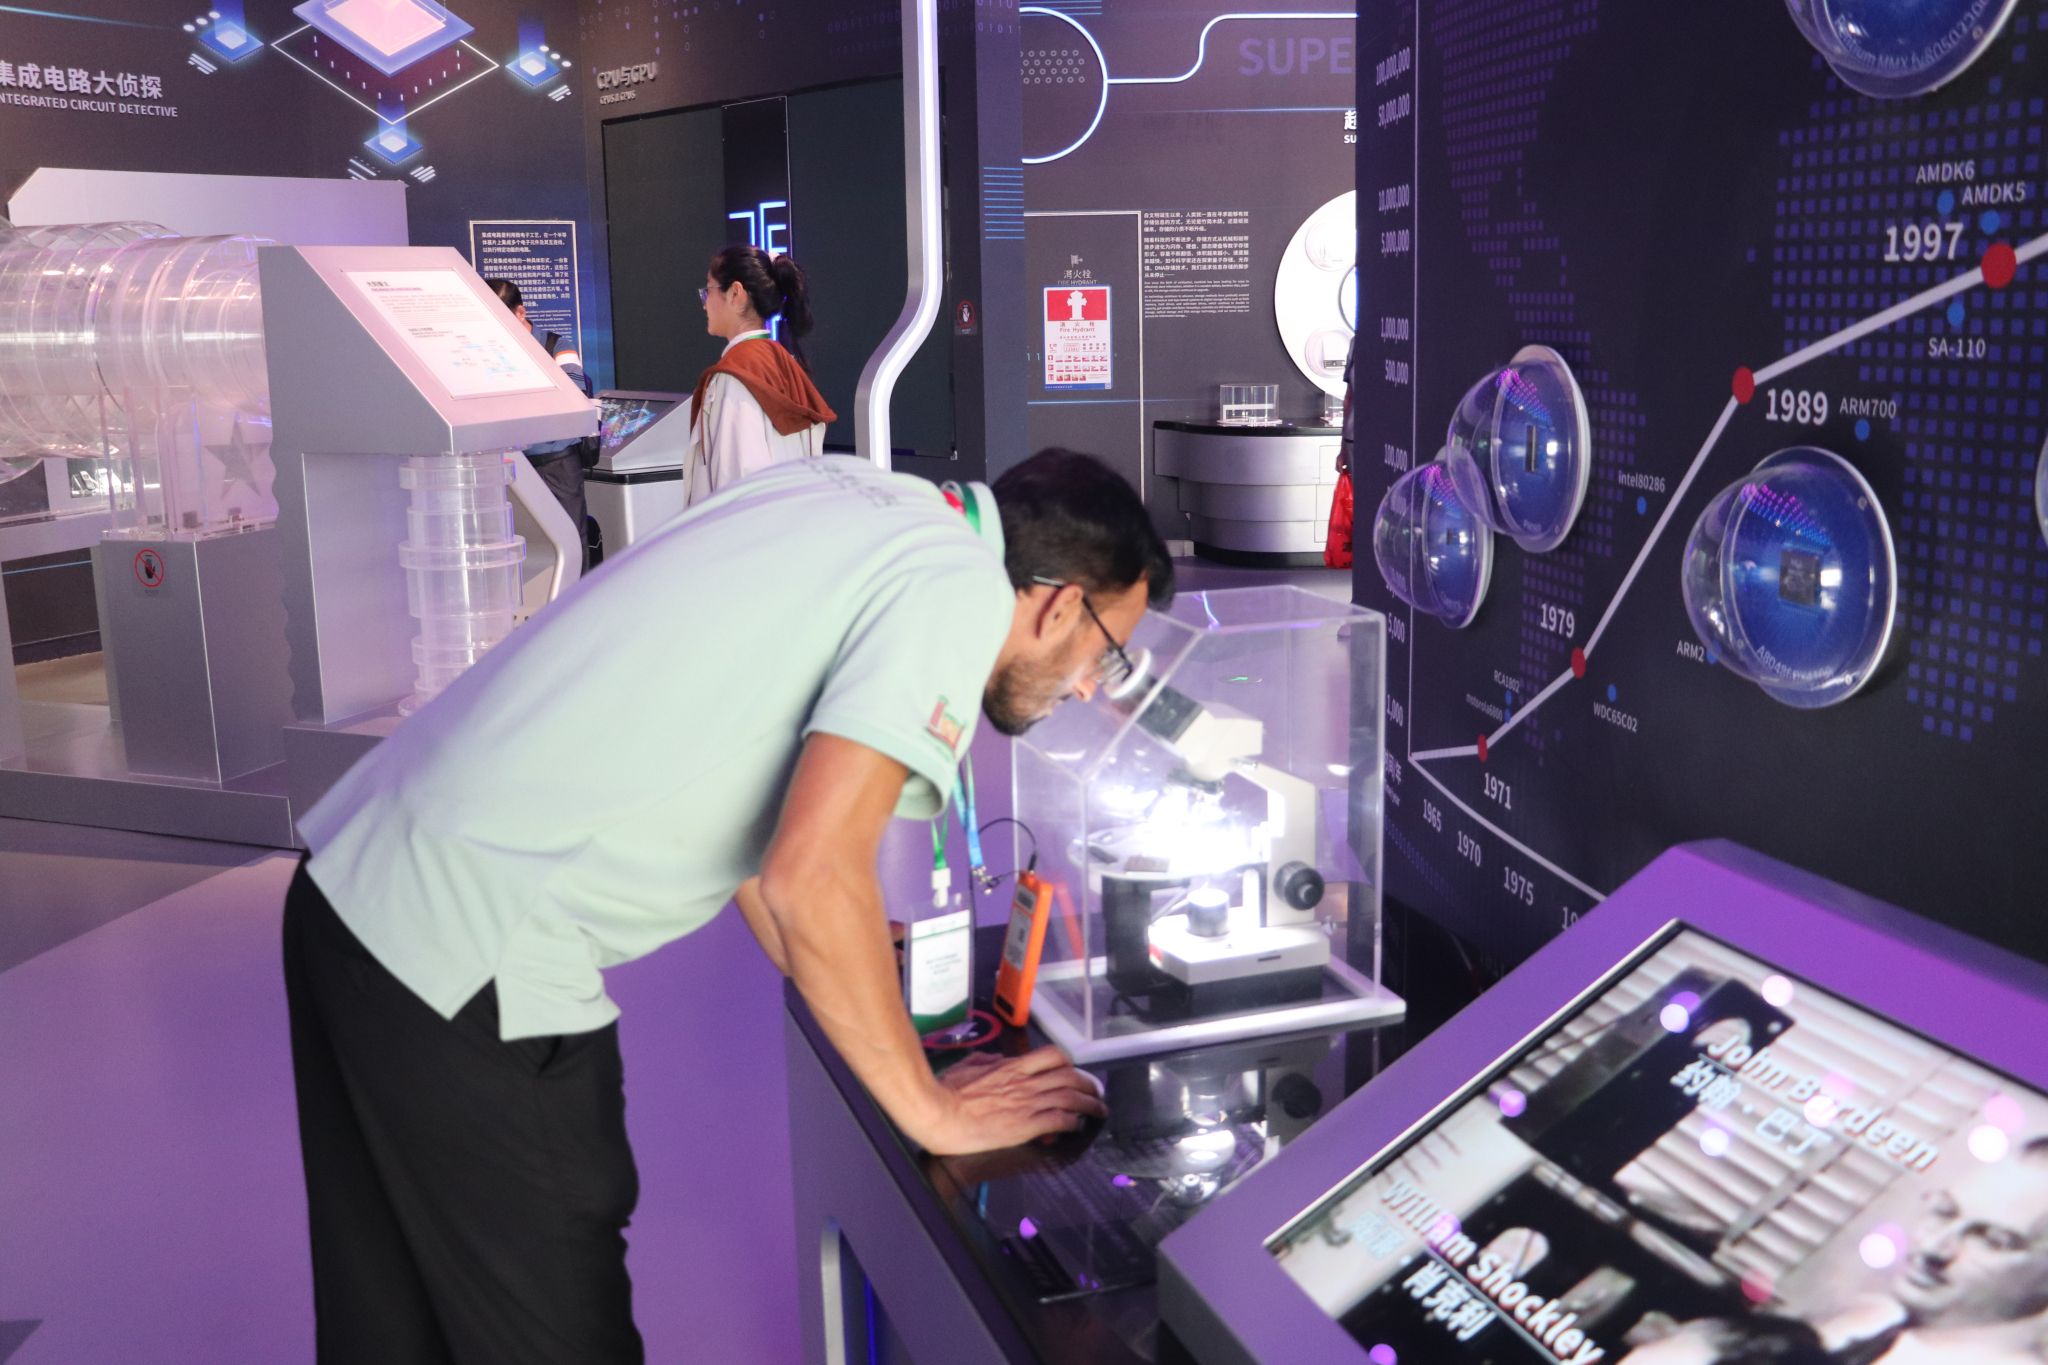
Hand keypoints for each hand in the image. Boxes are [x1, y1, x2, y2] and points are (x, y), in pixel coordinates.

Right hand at [918, 1046, 1106, 1154]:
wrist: (939, 1112)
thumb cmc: (947, 1091)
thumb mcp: (966, 1065)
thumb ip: (984, 1061)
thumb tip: (995, 1059)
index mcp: (1011, 1067)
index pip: (1052, 1057)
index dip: (1069, 1064)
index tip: (1074, 1072)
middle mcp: (1025, 1082)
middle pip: (1069, 1077)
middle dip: (1088, 1084)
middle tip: (1096, 1092)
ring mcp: (1027, 1104)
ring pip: (1071, 1098)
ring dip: (1089, 1105)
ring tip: (1098, 1111)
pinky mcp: (1025, 1126)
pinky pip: (1058, 1120)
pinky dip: (1072, 1122)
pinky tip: (1077, 1126)